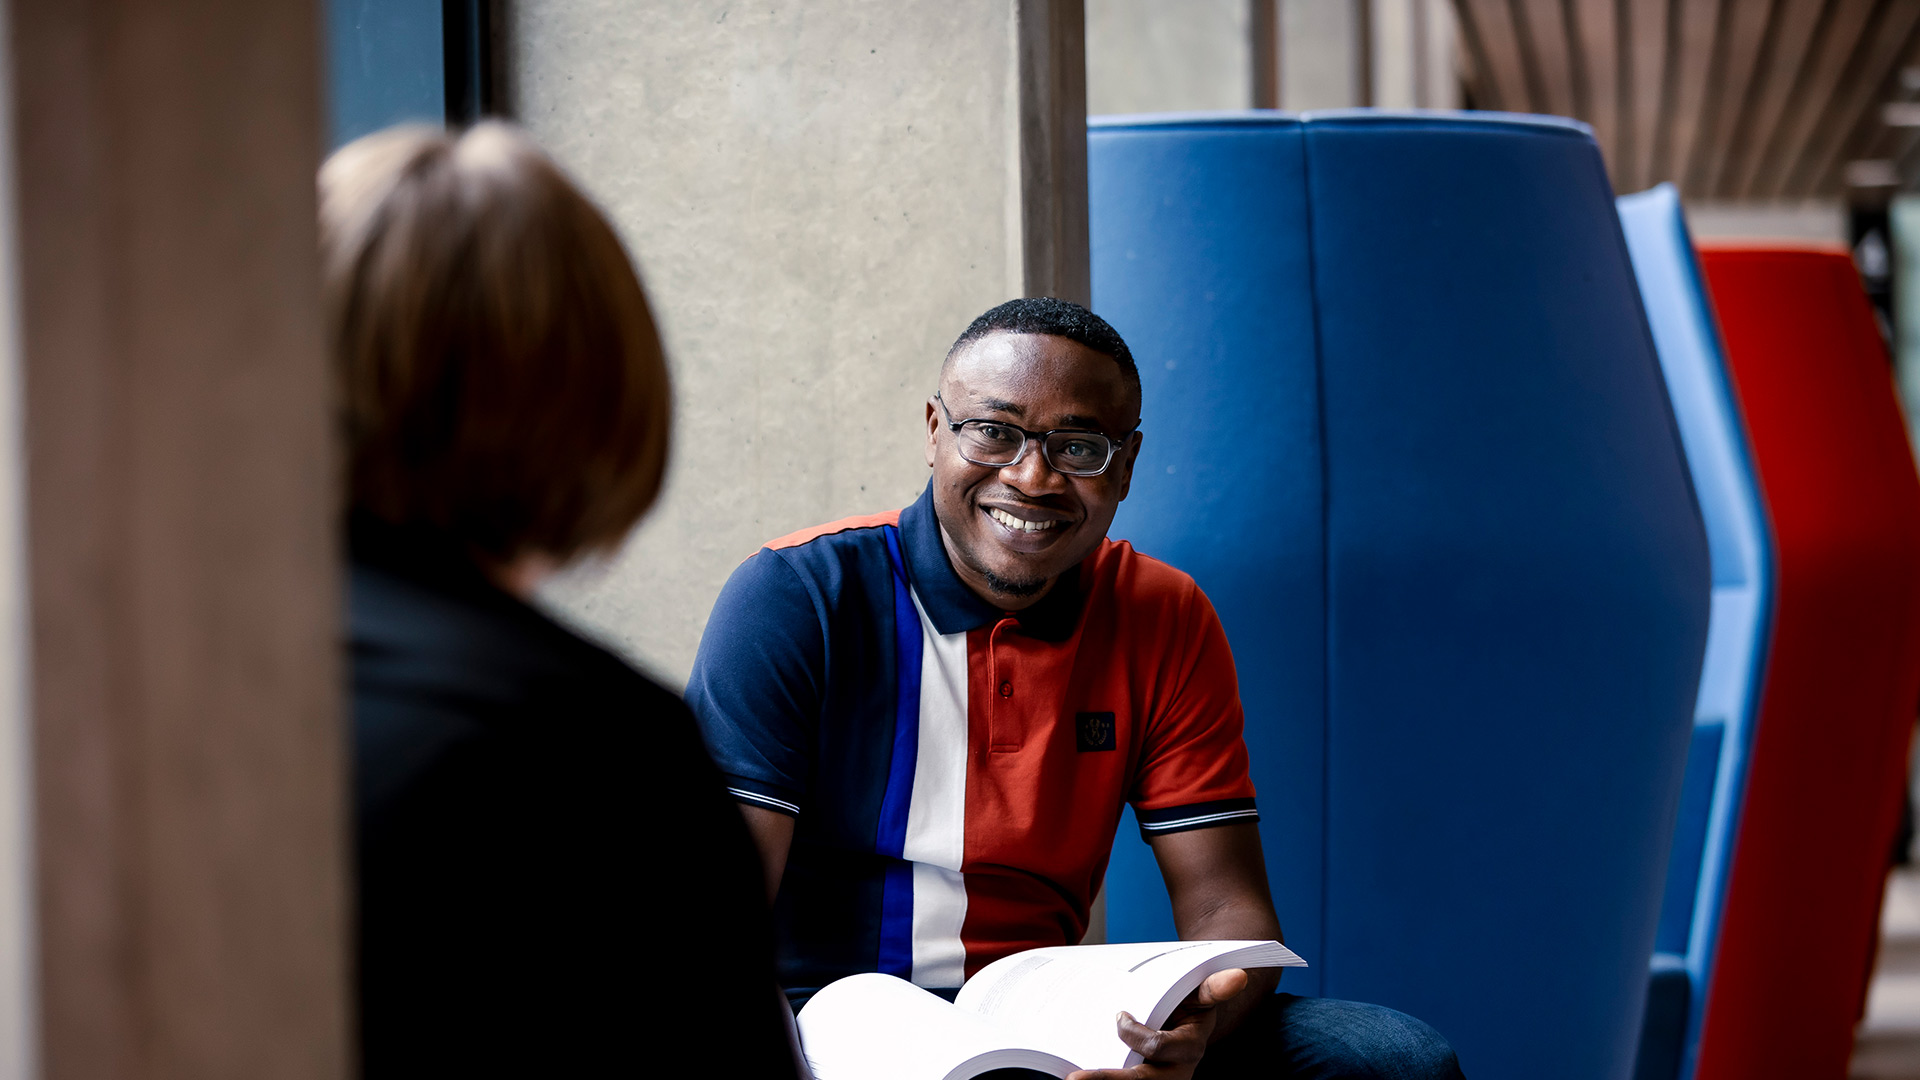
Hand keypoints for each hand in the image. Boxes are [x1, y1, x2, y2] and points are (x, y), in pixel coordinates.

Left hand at [1066, 968, 1248, 1079]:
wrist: (1186, 1016)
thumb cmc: (1190, 1001)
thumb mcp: (1201, 991)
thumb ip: (1213, 987)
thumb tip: (1238, 977)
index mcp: (1188, 1049)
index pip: (1158, 1048)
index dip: (1136, 1036)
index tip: (1118, 1017)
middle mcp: (1172, 1073)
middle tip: (1074, 1078)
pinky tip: (1073, 1078)